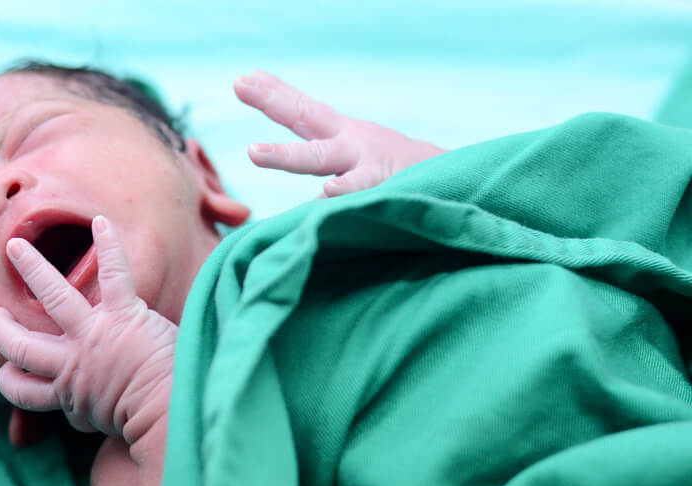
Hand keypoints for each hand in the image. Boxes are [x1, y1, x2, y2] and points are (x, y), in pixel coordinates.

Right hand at [0, 215, 175, 442]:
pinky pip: (114, 273)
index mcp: (65, 393)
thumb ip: (82, 416)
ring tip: (15, 246)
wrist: (169, 411)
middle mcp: (71, 362)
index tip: (8, 374)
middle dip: (2, 330)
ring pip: (52, 295)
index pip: (21, 390)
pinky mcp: (124, 315)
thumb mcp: (100, 424)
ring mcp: (95, 335)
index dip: (10, 382)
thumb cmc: (143, 419)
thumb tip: (69, 422)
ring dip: (32, 267)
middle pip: (19, 345)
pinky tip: (101, 222)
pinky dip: (109, 246)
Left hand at [234, 70, 444, 196]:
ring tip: (254, 153)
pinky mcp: (385, 187)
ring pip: (319, 159)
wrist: (459, 183)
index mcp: (344, 136)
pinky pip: (359, 192)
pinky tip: (327, 193)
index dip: (274, 93)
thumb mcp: (362, 165)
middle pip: (305, 117)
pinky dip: (345, 193)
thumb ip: (329, 175)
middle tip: (238, 84)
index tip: (242, 78)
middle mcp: (352, 143)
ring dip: (285, 156)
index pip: (303, 110)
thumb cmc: (403, 176)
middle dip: (272, 101)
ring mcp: (367, 164)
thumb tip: (300, 195)